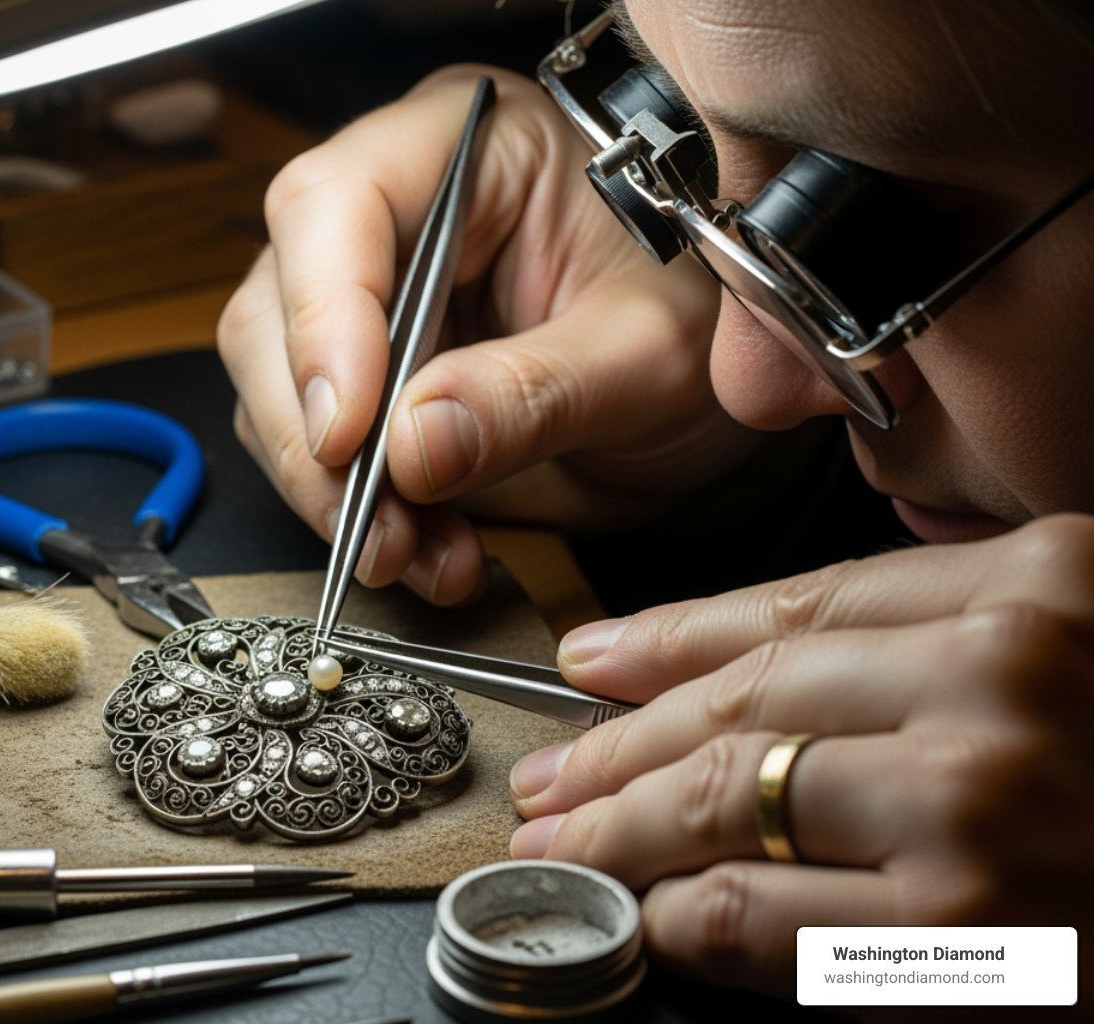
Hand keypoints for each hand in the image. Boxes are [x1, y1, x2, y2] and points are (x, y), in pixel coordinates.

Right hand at [218, 65, 751, 605]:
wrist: (720, 378)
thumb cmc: (705, 316)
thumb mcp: (653, 356)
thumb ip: (538, 394)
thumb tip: (412, 445)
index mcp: (469, 146)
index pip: (337, 204)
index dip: (324, 320)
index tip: (351, 435)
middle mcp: (397, 207)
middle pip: (279, 303)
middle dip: (319, 435)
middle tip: (379, 528)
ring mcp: (371, 292)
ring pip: (278, 385)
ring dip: (334, 492)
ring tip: (420, 553)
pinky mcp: (367, 372)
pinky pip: (319, 445)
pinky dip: (359, 515)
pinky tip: (429, 551)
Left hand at [508, 515, 1093, 995]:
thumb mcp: (1084, 644)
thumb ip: (941, 636)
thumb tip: (758, 668)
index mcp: (1041, 582)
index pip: (793, 602)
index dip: (668, 635)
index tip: (594, 661)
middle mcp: (1006, 675)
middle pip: (742, 698)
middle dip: (617, 740)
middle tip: (552, 772)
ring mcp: (983, 803)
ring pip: (724, 799)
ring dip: (618, 828)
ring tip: (562, 840)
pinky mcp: (979, 935)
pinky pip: (768, 917)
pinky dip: (686, 917)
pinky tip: (645, 914)